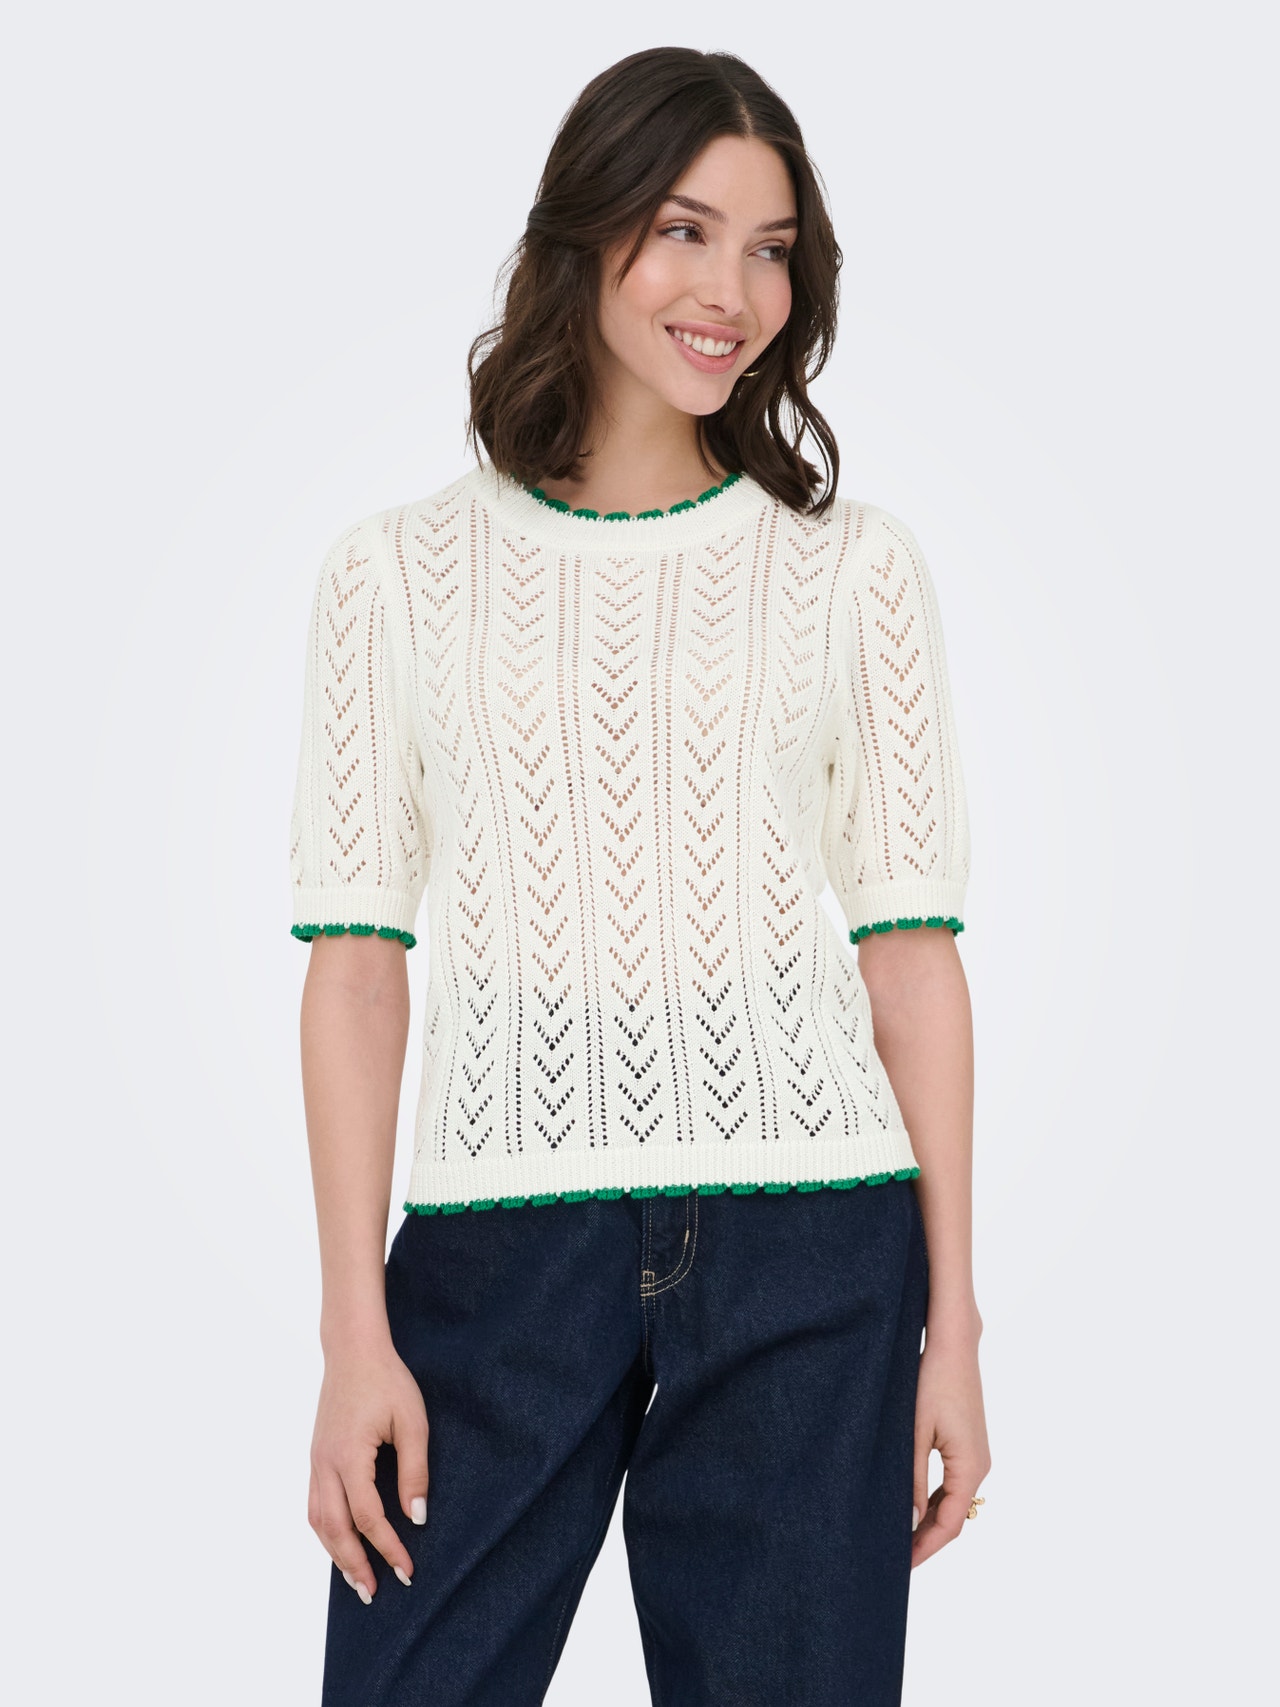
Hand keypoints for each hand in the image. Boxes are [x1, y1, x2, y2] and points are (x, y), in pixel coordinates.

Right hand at [308, 1341, 429, 1600]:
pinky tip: (341, 1544)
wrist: (352, 1351)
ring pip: (318, 1521)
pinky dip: (326, 1531)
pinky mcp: (315, 1457)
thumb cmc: (387, 1381)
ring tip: (356, 1579)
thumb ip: (415, 1471)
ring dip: (335, 1554)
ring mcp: (315, 1461)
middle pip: (334, 1529)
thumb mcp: (412, 1422)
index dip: (387, 1547)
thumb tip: (417, 1518)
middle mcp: (325, 1464)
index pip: (367, 1516)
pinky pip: (315, 1505)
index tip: (407, 1570)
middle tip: (374, 1592)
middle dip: (354, 1564)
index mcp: (349, 1456)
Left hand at [911, 1332, 990, 1566]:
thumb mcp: (915, 1432)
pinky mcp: (967, 1444)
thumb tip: (907, 1522)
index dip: (925, 1549)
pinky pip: (951, 1483)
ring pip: (951, 1501)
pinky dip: (932, 1500)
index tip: (899, 1567)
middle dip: (924, 1540)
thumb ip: (910, 1479)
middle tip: (891, 1557)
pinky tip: (910, 1507)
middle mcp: (979, 1466)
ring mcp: (975, 1455)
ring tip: (897, 1538)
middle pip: (953, 1517)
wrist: (953, 1344)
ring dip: (928, 1521)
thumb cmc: (932, 1381)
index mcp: (970, 1467)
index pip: (950, 1524)